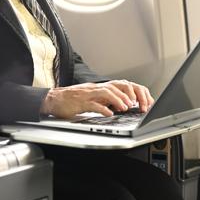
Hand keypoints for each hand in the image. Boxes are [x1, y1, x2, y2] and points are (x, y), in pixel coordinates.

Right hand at [39, 80, 154, 118]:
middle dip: (130, 94)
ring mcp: (88, 94)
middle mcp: (97, 88)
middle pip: (118, 85)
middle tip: (137, 105)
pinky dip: (102, 109)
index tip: (144, 102)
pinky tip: (109, 114)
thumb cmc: (73, 101)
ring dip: (118, 99)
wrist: (54, 100)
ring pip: (107, 92)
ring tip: (126, 107)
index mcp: (101, 87)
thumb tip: (124, 105)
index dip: (136, 92)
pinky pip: (93, 104)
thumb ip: (107, 100)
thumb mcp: (94, 98)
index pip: (123, 85)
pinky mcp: (80, 102)